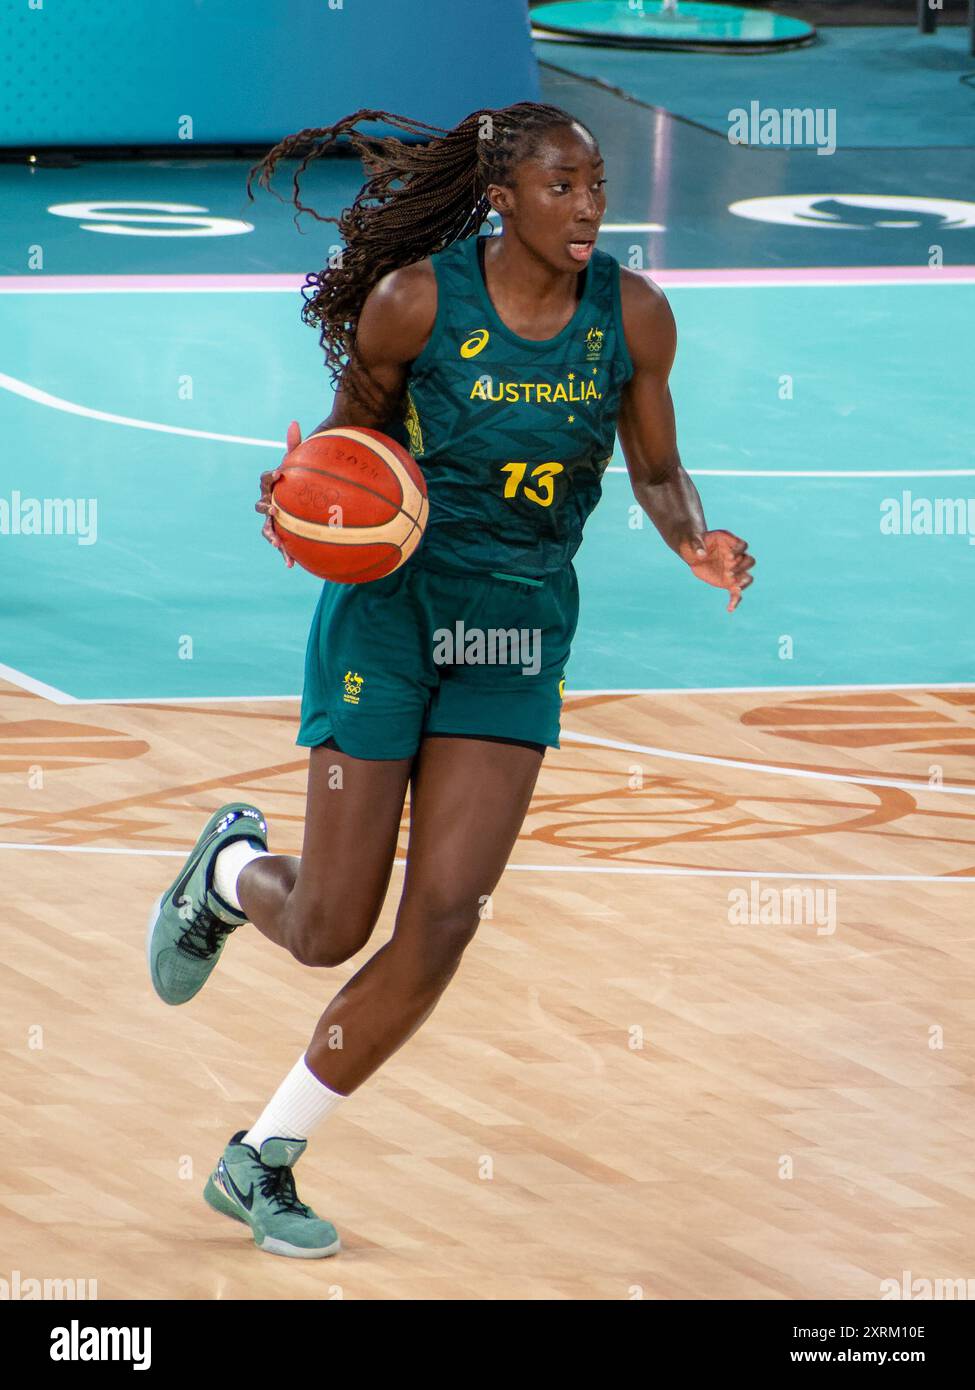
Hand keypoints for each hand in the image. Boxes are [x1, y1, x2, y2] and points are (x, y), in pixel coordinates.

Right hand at [256, 420, 300, 567]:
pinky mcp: (281, 535)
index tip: (279, 473)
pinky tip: (292, 565)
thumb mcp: (298, 464)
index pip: (265, 480)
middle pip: (260, 505)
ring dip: (271, 535)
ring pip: (266, 528)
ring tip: (277, 542)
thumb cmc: (299, 480)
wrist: (301, 500)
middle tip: (275, 509)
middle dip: (265, 507)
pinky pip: (281, 546)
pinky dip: (285, 555)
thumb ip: (295, 445)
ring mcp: (273, 521)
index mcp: (271, 486)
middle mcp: (269, 503)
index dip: (270, 476)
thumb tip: (294, 422)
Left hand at [679, 529, 755, 612]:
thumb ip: (697, 545)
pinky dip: (735, 601)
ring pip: (747, 577)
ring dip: (743, 582)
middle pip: (749, 561)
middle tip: (728, 570)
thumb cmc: (693, 542)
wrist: (693, 552)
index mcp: (729, 542)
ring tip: (734, 586)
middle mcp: (735, 555)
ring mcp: (734, 570)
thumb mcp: (692, 540)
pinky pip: (736, 593)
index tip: (729, 556)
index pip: (742, 545)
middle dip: (741, 567)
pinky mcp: (728, 582)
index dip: (739, 551)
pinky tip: (730, 608)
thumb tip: (701, 555)